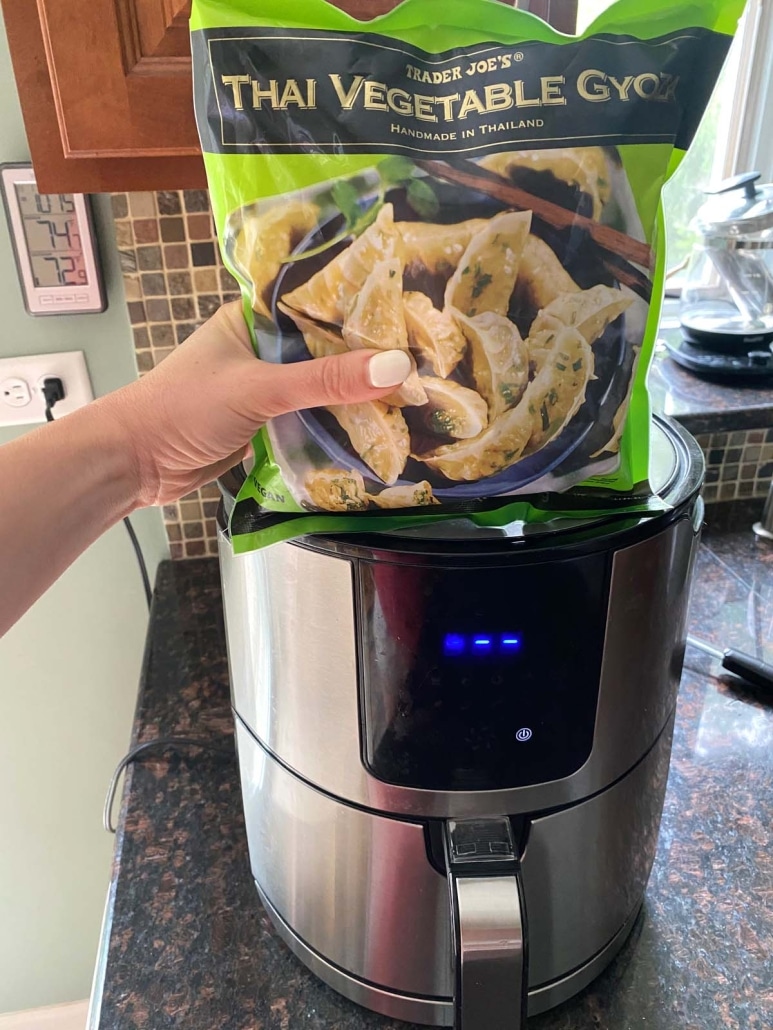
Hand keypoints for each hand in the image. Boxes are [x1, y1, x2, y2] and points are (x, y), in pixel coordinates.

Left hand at [102, 301, 410, 505]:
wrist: (135, 464)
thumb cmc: (184, 409)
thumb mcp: (259, 389)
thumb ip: (325, 380)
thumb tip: (396, 367)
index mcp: (252, 318)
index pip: (317, 302)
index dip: (363, 310)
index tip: (413, 316)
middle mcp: (261, 347)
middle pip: (325, 348)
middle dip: (367, 358)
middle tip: (426, 360)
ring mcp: (263, 387)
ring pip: (320, 385)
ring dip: (354, 395)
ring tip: (414, 393)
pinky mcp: (265, 423)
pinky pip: (310, 417)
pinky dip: (336, 423)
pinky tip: (376, 428)